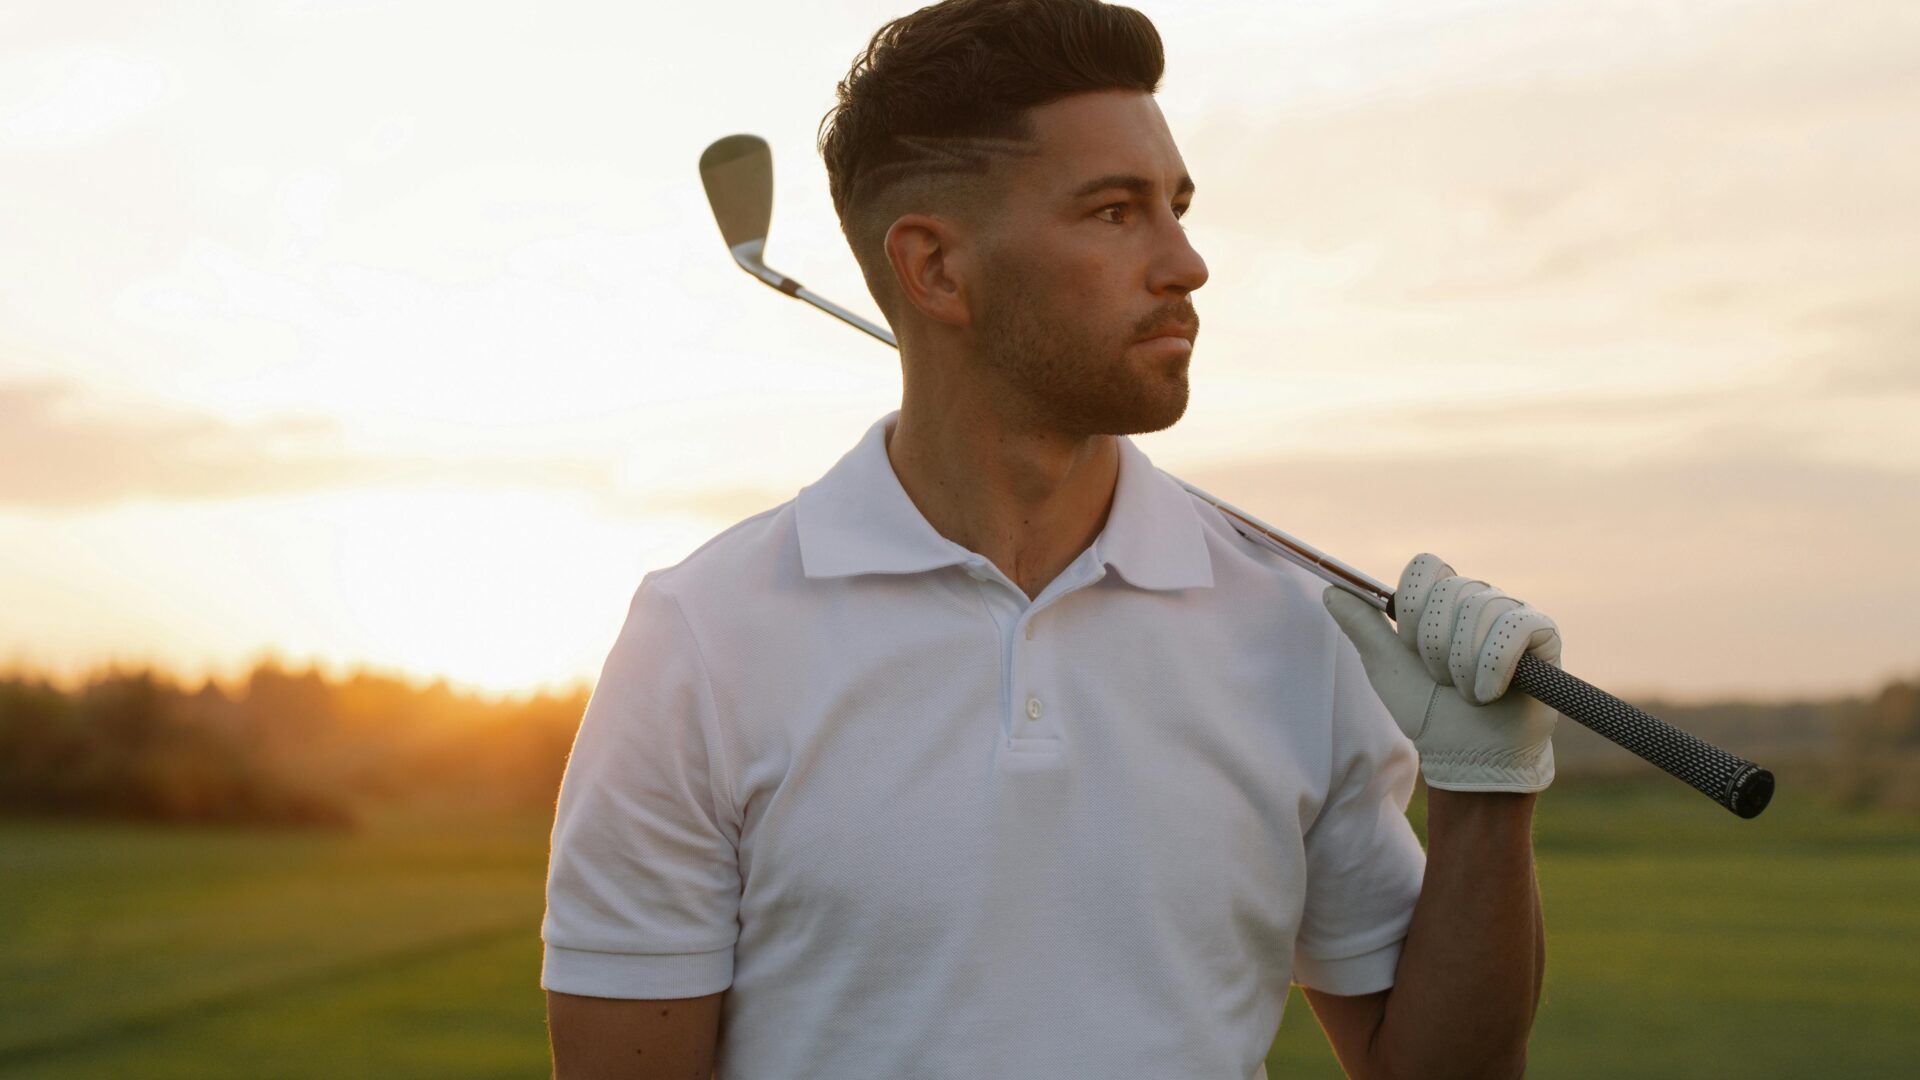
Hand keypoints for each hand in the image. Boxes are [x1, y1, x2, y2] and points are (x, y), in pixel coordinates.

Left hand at [1323, 553, 1561, 792]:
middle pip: (1450, 589)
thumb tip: (1330, 588)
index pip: (1425, 566)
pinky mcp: (1543, 634)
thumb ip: (1362, 626)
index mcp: (1440, 601)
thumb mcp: (1386, 668)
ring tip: (1465, 693)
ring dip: (1462, 664)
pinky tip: (1489, 692)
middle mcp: (1478, 599)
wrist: (1468, 756)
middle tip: (1440, 679)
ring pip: (1480, 609)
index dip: (1411, 606)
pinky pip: (1516, 626)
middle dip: (1434, 646)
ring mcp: (1512, 614)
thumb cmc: (1429, 712)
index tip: (1410, 647)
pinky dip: (1493, 666)